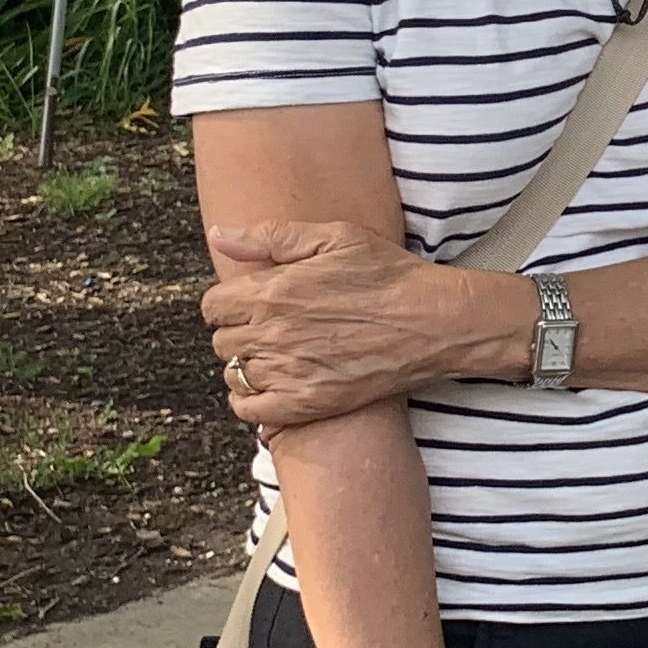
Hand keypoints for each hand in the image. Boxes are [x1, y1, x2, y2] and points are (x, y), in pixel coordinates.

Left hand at [206, 223, 518, 427]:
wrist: (435, 322)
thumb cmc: (389, 275)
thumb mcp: (336, 238)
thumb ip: (271, 237)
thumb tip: (219, 237)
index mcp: (273, 292)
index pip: (212, 306)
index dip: (229, 302)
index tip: (252, 303)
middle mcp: (273, 334)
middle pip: (222, 340)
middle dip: (240, 331)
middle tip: (272, 327)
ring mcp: (289, 372)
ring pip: (234, 374)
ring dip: (249, 364)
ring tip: (279, 354)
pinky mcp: (307, 403)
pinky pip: (249, 410)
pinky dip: (251, 399)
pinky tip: (274, 385)